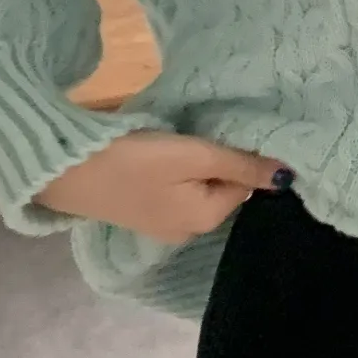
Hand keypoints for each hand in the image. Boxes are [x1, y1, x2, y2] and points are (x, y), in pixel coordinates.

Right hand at [35, 130, 282, 240]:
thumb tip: (288, 177)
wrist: (69, 171)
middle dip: (221, 160)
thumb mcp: (192, 156)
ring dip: (198, 163)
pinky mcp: (141, 210)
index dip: (242, 154)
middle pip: (223, 189)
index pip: (245, 185)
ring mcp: (162, 224)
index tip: (230, 126)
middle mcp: (188, 231)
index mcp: (206, 220)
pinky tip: (164, 148)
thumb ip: (239, 164)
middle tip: (208, 126)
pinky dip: (176, 170)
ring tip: (187, 133)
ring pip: (198, 187)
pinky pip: (175, 189)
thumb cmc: (135, 161)